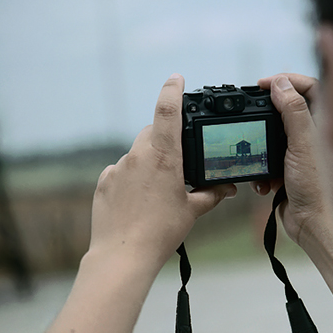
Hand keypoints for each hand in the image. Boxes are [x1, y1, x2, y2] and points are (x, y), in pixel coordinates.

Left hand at [89, 74, 236, 268]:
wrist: (123, 255)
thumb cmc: (160, 233)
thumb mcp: (191, 211)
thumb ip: (211, 194)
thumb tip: (228, 188)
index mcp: (164, 157)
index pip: (167, 110)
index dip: (172, 89)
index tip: (176, 78)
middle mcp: (138, 156)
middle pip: (152, 133)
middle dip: (164, 141)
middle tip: (177, 164)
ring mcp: (118, 168)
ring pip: (136, 155)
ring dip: (148, 164)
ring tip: (156, 194)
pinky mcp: (104, 182)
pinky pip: (120, 172)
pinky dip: (131, 180)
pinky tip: (137, 203)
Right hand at [252, 73, 332, 249]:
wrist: (311, 224)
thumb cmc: (316, 187)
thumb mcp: (301, 143)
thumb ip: (292, 111)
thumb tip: (280, 83)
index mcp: (323, 123)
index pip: (308, 86)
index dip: (286, 80)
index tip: (263, 84)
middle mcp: (313, 135)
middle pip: (288, 108)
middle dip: (268, 114)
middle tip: (251, 114)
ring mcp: (299, 152)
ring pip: (274, 135)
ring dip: (262, 146)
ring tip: (256, 154)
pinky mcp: (288, 170)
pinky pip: (268, 160)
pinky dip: (262, 170)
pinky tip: (264, 182)